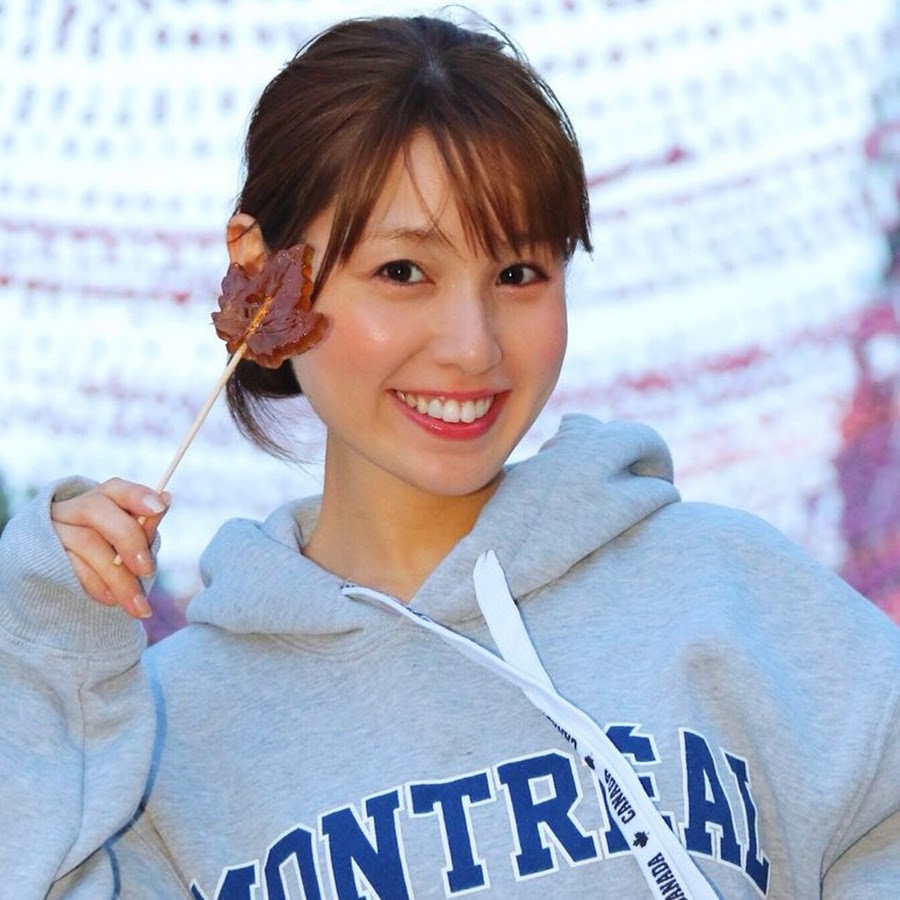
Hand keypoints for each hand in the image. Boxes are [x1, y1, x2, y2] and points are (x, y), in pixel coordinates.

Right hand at [51, 479, 170, 618]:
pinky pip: (71, 568)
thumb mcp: (129, 538)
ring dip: (118, 578)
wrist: (62, 577)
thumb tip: (165, 499)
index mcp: (101, 499)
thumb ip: (144, 524)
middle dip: (128, 540)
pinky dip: (97, 586)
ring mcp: (54, 531)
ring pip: (86, 543)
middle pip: (96, 510)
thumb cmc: (108, 551)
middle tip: (148, 571)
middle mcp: (73, 508)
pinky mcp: (43, 556)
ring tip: (139, 605)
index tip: (160, 508)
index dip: (137, 495)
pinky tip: (112, 600)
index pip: (116, 487)